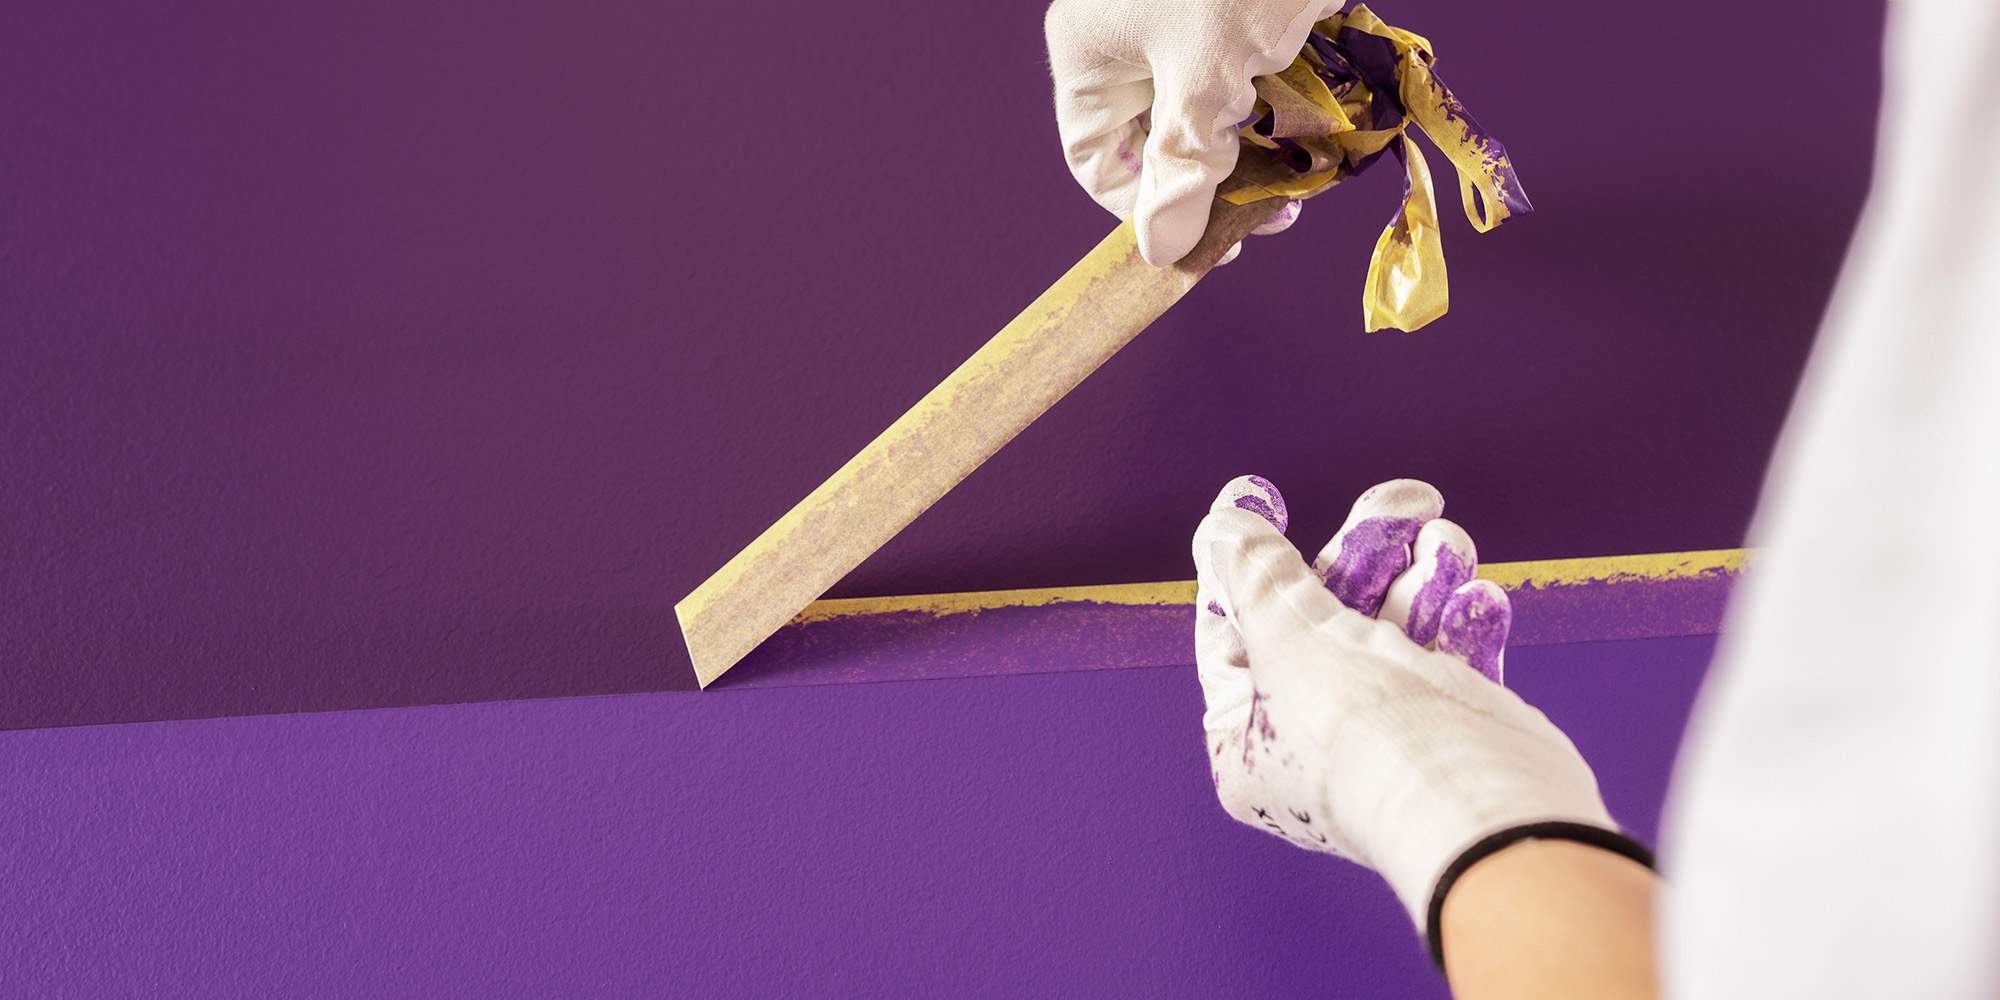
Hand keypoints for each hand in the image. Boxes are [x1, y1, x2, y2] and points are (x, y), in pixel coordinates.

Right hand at [1044, 0, 1335, 264]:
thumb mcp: (1208, 77)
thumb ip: (1185, 165)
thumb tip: (1160, 250)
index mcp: (1090, 52)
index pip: (1095, 160)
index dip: (1146, 209)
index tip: (1210, 237)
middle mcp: (1125, 35)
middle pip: (1157, 135)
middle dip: (1214, 175)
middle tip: (1275, 208)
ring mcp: (1180, 18)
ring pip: (1207, 103)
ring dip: (1254, 139)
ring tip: (1304, 165)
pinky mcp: (1232, 5)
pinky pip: (1244, 64)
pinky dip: (1278, 92)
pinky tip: (1318, 113)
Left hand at [1192, 476, 1618, 930]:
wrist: (1477, 801)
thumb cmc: (1360, 729)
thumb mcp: (1285, 633)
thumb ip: (1254, 573)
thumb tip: (1222, 526)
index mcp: (1247, 742)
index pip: (1233, 632)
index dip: (1245, 559)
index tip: (1260, 493)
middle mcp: (1312, 747)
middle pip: (1323, 620)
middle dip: (1366, 555)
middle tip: (1405, 499)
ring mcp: (1387, 741)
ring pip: (1396, 633)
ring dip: (1425, 578)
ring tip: (1447, 541)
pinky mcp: (1455, 735)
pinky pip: (1452, 663)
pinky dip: (1466, 623)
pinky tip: (1479, 597)